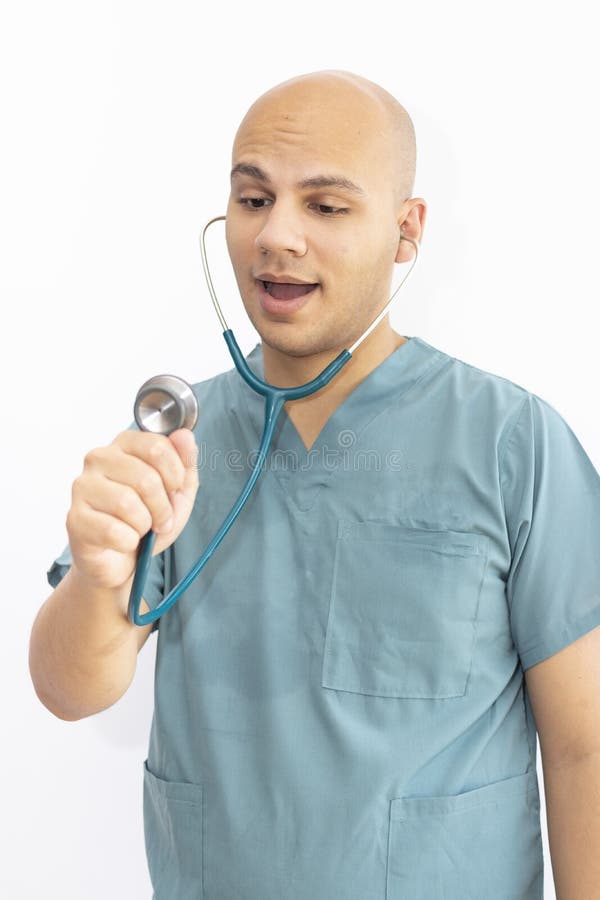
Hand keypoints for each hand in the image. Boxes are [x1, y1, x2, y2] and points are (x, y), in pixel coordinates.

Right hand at [66, 429, 198, 589]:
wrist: (123, 559)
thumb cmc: (147, 520)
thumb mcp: (178, 492)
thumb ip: (185, 462)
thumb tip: (184, 435)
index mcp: (124, 445)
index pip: (157, 446)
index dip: (175, 475)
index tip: (174, 489)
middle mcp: (98, 459)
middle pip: (145, 478)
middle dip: (162, 507)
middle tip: (160, 520)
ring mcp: (82, 487)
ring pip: (127, 503)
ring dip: (144, 525)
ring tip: (141, 530)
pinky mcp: (74, 518)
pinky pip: (113, 530)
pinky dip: (129, 541)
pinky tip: (124, 541)